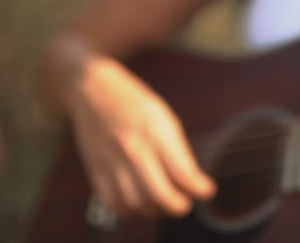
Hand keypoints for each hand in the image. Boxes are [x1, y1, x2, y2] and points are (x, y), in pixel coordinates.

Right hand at [64, 56, 215, 217]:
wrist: (93, 89)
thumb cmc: (135, 103)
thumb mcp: (164, 118)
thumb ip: (177, 151)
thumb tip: (190, 183)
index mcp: (155, 131)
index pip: (182, 171)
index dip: (199, 188)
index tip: (207, 190)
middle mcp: (133, 148)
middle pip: (159, 193)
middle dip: (178, 206)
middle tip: (184, 204)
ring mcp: (111, 160)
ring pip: (135, 203)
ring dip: (153, 209)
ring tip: (162, 202)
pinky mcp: (95, 168)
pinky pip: (112, 202)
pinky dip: (128, 209)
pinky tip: (138, 202)